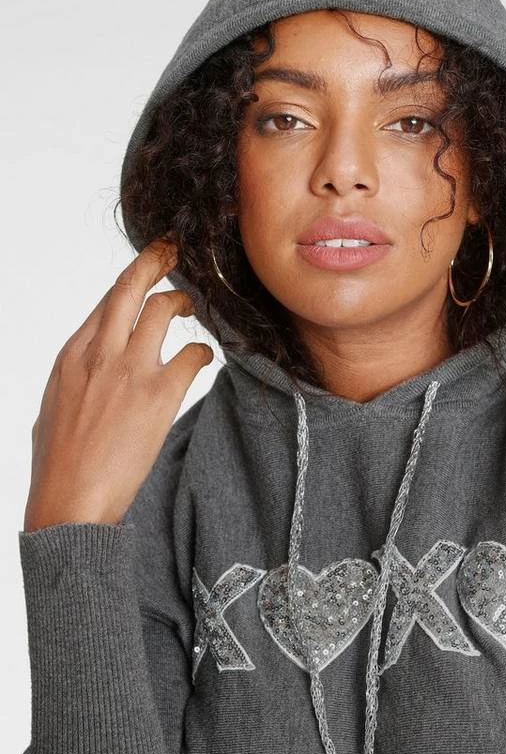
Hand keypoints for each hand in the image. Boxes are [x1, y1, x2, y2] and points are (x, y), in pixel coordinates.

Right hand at [23, 237, 213, 530]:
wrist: (70, 502)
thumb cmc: (60, 463)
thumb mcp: (56, 405)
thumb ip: (78, 376)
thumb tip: (96, 369)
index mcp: (72, 355)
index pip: (106, 301)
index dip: (131, 280)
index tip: (145, 271)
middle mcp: (100, 353)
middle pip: (131, 286)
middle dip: (155, 261)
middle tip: (173, 252)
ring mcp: (130, 370)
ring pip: (163, 309)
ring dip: (184, 302)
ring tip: (193, 310)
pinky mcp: (159, 395)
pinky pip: (193, 354)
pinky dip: (202, 352)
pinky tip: (202, 360)